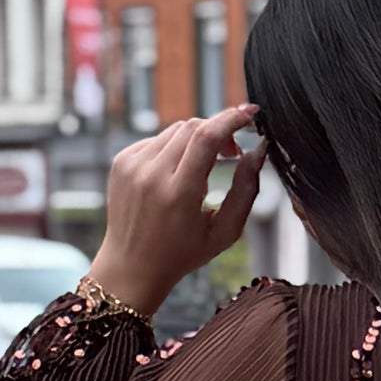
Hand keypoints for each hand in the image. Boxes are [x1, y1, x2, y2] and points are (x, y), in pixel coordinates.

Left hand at [86, 105, 267, 319]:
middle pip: (193, 127)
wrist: (131, 268)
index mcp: (178, 194)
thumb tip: (258, 152)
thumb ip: (246, 191)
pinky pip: (155, 140)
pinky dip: (173, 149)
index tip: (250, 112)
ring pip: (175, 130)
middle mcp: (152, 175)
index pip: (207, 137)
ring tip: (204, 167)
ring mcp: (132, 165)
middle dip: (218, 131)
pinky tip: (176, 174)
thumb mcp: (224, 233)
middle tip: (232, 152)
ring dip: (196, 140)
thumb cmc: (182, 255)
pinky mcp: (121, 161)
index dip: (232, 119)